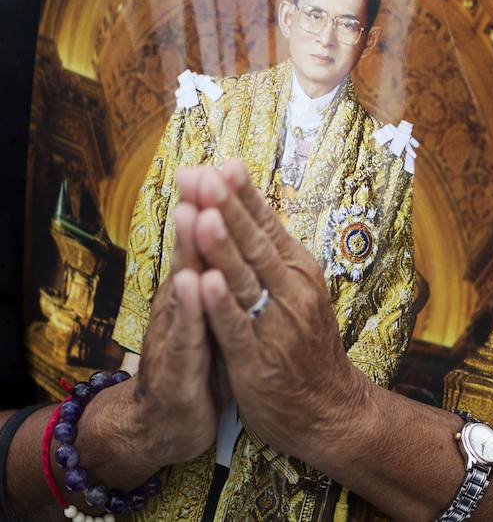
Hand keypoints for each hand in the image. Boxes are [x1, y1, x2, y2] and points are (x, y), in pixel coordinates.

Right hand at [124, 195, 229, 471]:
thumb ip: (217, 274)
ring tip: (194, 212)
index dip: (215, 206)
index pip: (206, 240)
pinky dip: (190, 307)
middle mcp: (182, 303)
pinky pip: (187, 334)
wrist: (165, 424)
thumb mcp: (208, 313)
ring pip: (185, 286)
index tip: (221, 164)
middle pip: (192, 251)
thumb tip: (233, 231)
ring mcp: (176, 333)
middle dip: (199, 211)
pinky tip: (191, 283)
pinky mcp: (178, 368)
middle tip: (200, 172)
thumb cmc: (196, 360)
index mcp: (195, 287)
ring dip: (190, 248)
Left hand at [175, 160, 369, 466]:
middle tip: (201, 176)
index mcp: (298, 268)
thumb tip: (246, 205)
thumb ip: (270, 252)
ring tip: (199, 214)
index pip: (267, 223)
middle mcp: (291, 289)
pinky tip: (204, 281)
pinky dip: (220, 304)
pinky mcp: (258, 360)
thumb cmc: (303, 342)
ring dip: (220, 245)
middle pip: (254, 242)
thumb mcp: (296, 289)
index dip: (242, 194)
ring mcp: (275, 324)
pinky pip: (236, 326)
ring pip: (244, 278)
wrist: (328, 408)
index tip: (221, 163)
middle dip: (224, 207)